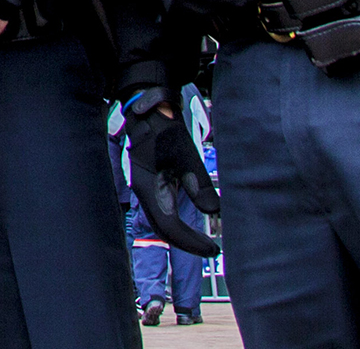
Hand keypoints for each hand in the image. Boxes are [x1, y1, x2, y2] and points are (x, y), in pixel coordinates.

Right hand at [127, 103, 220, 256]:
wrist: (149, 111)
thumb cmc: (166, 130)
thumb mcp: (187, 156)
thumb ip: (200, 185)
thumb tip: (214, 212)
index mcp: (150, 188)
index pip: (169, 227)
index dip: (192, 242)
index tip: (213, 248)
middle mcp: (145, 193)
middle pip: (163, 230)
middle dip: (187, 243)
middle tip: (212, 249)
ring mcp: (146, 189)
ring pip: (161, 222)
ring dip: (182, 235)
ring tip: (205, 240)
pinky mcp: (151, 184)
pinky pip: (162, 212)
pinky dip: (177, 223)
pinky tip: (192, 222)